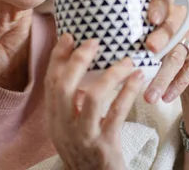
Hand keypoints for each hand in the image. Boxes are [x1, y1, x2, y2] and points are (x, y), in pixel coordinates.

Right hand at [44, 33, 145, 169]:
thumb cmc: (87, 152)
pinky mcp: (105, 146)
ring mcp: (84, 137)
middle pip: (64, 86)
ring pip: (92, 97)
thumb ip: (72, 103)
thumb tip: (81, 69)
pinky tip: (137, 78)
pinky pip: (117, 113)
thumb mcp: (72, 127)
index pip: (50, 82)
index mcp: (54, 119)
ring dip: (111, 74)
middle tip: (94, 41)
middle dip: (78, 59)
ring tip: (126, 60)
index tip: (68, 36)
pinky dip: (128, 92)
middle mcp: (64, 127)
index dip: (58, 57)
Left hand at [143, 0, 188, 104]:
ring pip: (178, 54)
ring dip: (163, 77)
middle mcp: (184, 15)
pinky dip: (176, 84)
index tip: (151, 20)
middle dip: (160, 40)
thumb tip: (116, 51)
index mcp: (166, 8)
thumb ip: (140, 37)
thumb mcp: (151, 39)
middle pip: (171, 28)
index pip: (163, 0)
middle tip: (150, 51)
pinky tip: (166, 97)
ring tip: (150, 96)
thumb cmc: (162, 49)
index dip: (158, 7)